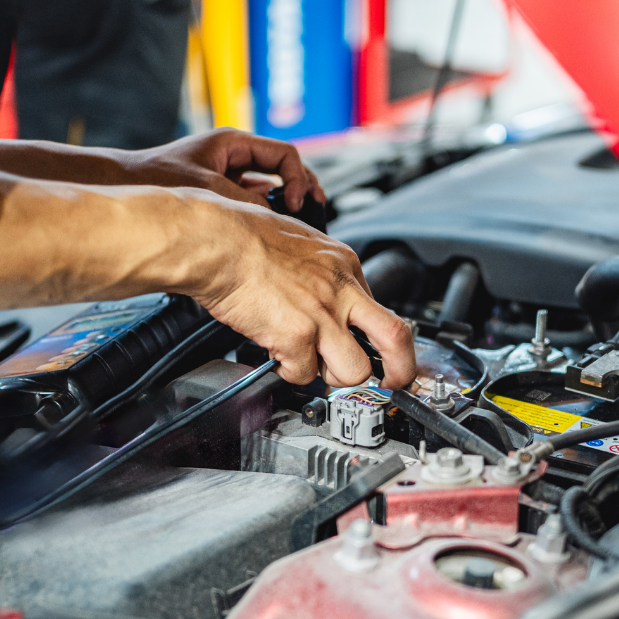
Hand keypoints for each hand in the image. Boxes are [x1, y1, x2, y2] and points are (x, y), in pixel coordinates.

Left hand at [121, 128, 325, 210]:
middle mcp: (234, 155)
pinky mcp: (220, 192)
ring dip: (284, 201)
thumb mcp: (208, 189)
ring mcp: (228, 174)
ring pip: (270, 184)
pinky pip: (252, 200)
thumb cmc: (156, 177)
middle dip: (302, 187)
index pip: (284, 154)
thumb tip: (275, 218)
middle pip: (283, 167)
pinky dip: (264, 211)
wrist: (125, 185)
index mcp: (233, 142)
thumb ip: (244, 202)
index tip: (297, 202)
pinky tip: (269, 227)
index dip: (298, 178)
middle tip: (314, 207)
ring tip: (297, 219)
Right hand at [184, 192, 415, 388]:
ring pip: (355, 370)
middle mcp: (340, 290)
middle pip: (395, 338)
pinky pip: (304, 374)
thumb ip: (320, 273)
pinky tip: (277, 354)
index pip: (379, 309)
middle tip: (394, 382)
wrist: (217, 241)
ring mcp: (322, 315)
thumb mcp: (301, 242)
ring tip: (311, 363)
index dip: (373, 336)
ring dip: (333, 376)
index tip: (373, 349)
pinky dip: (290, 372)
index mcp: (344, 265)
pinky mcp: (297, 336)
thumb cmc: (243, 236)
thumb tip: (322, 296)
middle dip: (400, 369)